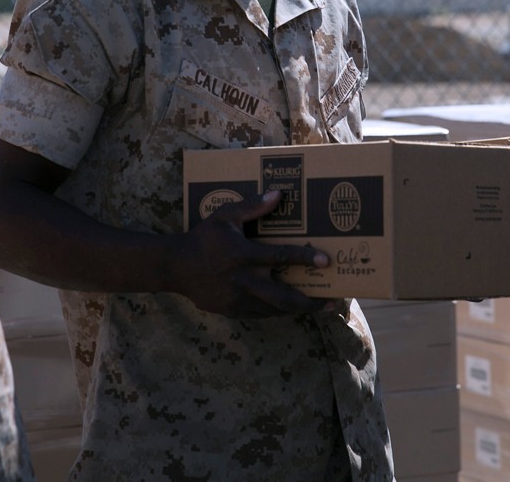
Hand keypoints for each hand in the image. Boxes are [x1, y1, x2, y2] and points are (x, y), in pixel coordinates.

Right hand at [170, 190, 329, 318]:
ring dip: (298, 310)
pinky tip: (289, 309)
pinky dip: (277, 312)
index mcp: (243, 255)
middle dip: (311, 302)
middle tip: (333, 302)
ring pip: (274, 310)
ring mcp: (238, 300)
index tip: (326, 261)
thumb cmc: (203, 238)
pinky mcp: (232, 311)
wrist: (176, 268)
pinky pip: (260, 315)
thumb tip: (278, 195)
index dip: (305, 259)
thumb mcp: (225, 216)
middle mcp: (244, 281)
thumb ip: (252, 206)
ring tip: (318, 307)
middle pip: (284, 298)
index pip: (280, 257)